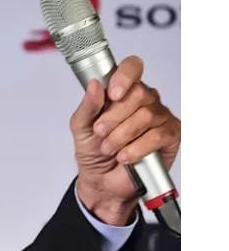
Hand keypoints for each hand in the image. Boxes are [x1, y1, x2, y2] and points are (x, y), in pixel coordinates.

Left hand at [71, 56, 179, 224]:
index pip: (132, 68)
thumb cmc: (93, 152)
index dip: (125, 76)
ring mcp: (159, 117)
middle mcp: (144, 100)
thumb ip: (87, 106)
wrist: (102, 182)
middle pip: (138, 93)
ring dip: (121, 136)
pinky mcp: (170, 136)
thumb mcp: (81, 128)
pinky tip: (125, 156)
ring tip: (109, 148)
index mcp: (123, 92)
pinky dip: (136, 148)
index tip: (113, 93)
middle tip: (100, 132)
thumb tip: (96, 84)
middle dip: (113, 116)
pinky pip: (157, 136)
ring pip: (145, 116)